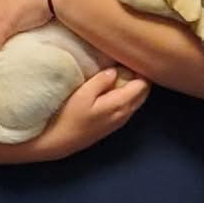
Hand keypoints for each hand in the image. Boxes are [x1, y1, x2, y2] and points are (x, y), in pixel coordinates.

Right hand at [33, 67, 149, 158]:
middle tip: (127, 65)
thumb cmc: (69, 116)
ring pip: (137, 101)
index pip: (142, 85)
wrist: (60, 142)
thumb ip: (101, 81)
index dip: (140, 71)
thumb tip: (114, 71)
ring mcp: (121, 121)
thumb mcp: (82, 94)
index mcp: (120, 104)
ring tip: (122, 74)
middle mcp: (125, 113)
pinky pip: (129, 107)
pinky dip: (128, 96)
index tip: (130, 60)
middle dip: (140, 78)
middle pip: (143, 93)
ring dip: (134, 87)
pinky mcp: (114, 125)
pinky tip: (115, 89)